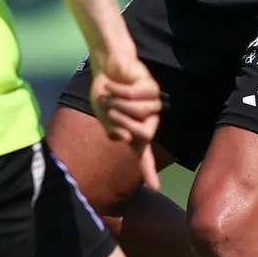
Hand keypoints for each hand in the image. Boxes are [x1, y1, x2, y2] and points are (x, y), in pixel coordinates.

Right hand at [89, 45, 162, 190]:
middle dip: (123, 122)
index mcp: (135, 132)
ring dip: (118, 102)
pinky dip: (118, 89)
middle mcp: (148, 121)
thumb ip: (112, 128)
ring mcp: (153, 105)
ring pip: (139, 112)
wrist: (106, 68)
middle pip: (144, 134)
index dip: (148, 172)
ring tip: (111, 94)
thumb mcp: (103, 115)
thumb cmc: (106, 94)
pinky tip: (114, 84)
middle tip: (110, 110)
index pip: (143, 156)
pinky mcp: (152, 88)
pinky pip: (135, 95)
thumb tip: (127, 141)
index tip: (154, 188)